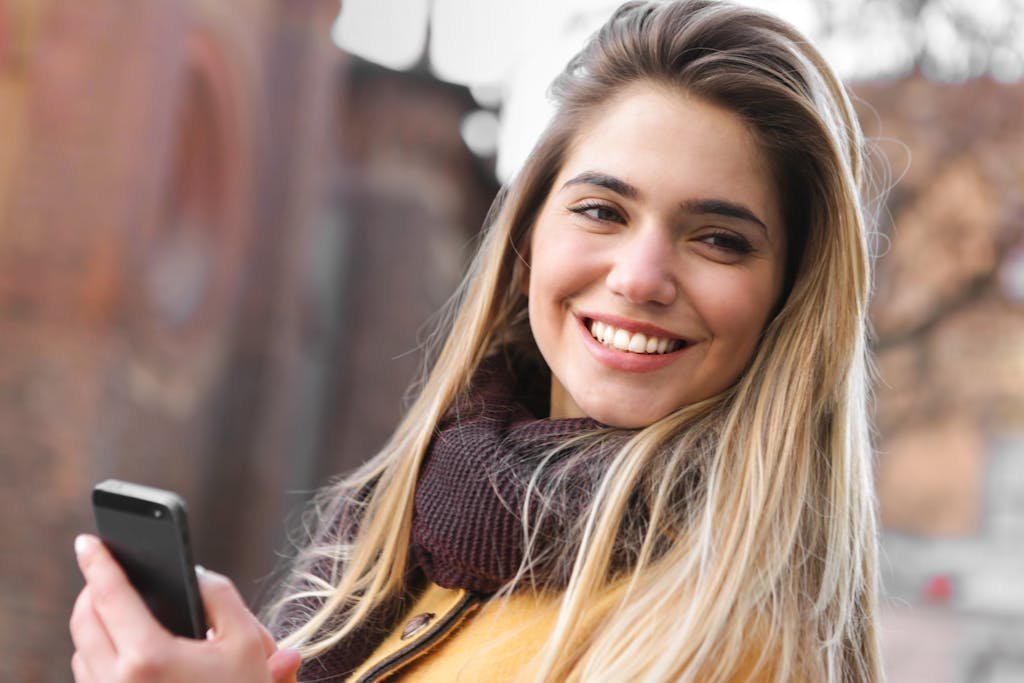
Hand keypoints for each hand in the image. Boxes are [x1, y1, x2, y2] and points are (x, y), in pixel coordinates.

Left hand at [70, 534, 301, 682]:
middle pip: (85, 621)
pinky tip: (126, 649)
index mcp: (147, 657)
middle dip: (92, 591)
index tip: (87, 540)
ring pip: (82, 652)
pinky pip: (90, 679)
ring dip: (95, 625)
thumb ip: (220, 596)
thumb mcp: (247, 642)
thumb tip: (194, 575)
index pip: (109, 594)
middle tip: (107, 572)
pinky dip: (100, 655)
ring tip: (118, 609)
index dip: (98, 561)